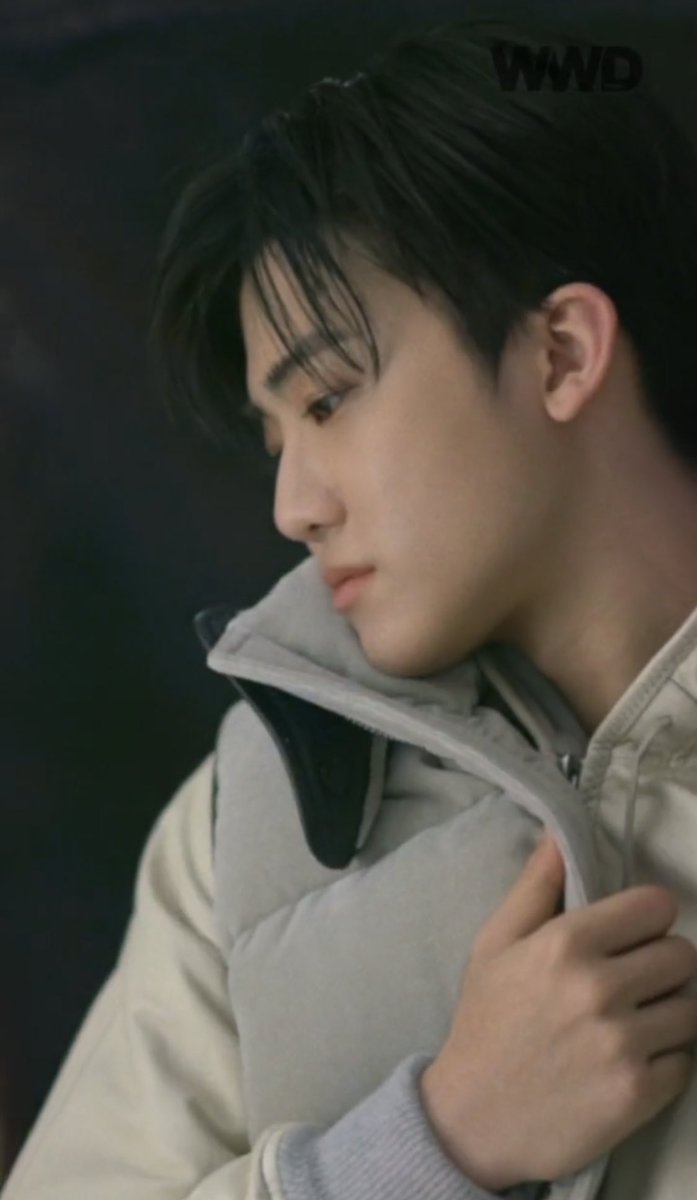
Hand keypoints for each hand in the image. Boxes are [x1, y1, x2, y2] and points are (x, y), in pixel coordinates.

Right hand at [420, 830, 696, 1190]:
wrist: (472, 1118)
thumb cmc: (486, 1022)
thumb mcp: (495, 944)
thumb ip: (535, 886)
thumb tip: (559, 834)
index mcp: (566, 944)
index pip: (657, 907)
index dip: (648, 919)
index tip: (632, 935)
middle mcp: (599, 989)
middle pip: (684, 955)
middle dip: (661, 965)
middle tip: (631, 982)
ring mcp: (623, 1044)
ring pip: (690, 1008)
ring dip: (667, 1013)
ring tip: (631, 1023)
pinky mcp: (638, 1094)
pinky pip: (685, 1060)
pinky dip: (664, 1061)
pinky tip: (628, 1061)